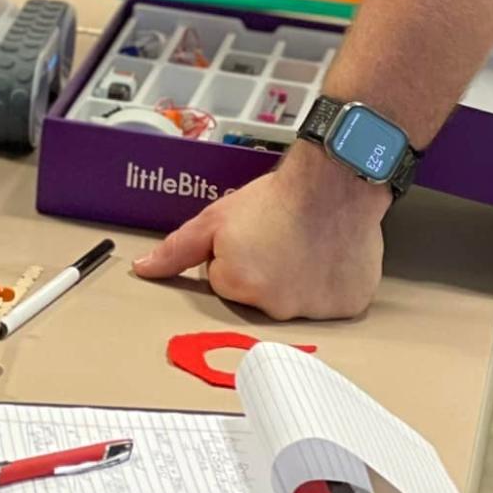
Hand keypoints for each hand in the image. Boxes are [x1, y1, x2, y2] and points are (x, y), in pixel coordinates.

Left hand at [133, 147, 387, 318]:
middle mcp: (276, 308)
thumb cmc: (276, 197)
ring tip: (308, 243)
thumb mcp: (216, 218)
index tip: (252, 236)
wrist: (333, 181)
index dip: (235, 256)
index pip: (225, 282)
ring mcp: (316, 311)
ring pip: (298, 300)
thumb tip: (143, 269)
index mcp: (238, 287)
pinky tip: (331, 254)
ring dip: (301, 279)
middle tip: (280, 238)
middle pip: (261, 296)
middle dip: (266, 271)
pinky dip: (333, 284)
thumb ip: (177, 249)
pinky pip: (332, 302)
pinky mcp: (348, 306)